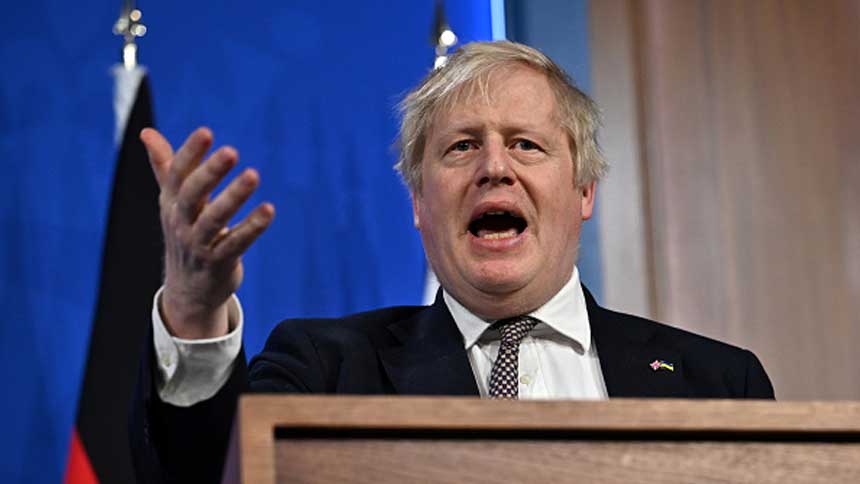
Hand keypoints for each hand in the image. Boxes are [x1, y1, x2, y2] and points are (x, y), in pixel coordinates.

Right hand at [141, 127, 274, 338]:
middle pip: (192, 194)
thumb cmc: (185, 234)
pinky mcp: (218, 264)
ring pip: (214, 220)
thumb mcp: (172, 202)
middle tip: (231, 151)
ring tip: (253, 175)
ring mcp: (198, 245)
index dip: (190, 153)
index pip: (177, 174)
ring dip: (233, 197)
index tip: (206, 132)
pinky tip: (269, 210)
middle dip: (210, 172)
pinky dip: (251, 227)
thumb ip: (166, 167)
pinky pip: (235, 244)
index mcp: (171, 203)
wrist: (188, 291)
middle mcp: (180, 222)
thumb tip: (146, 132)